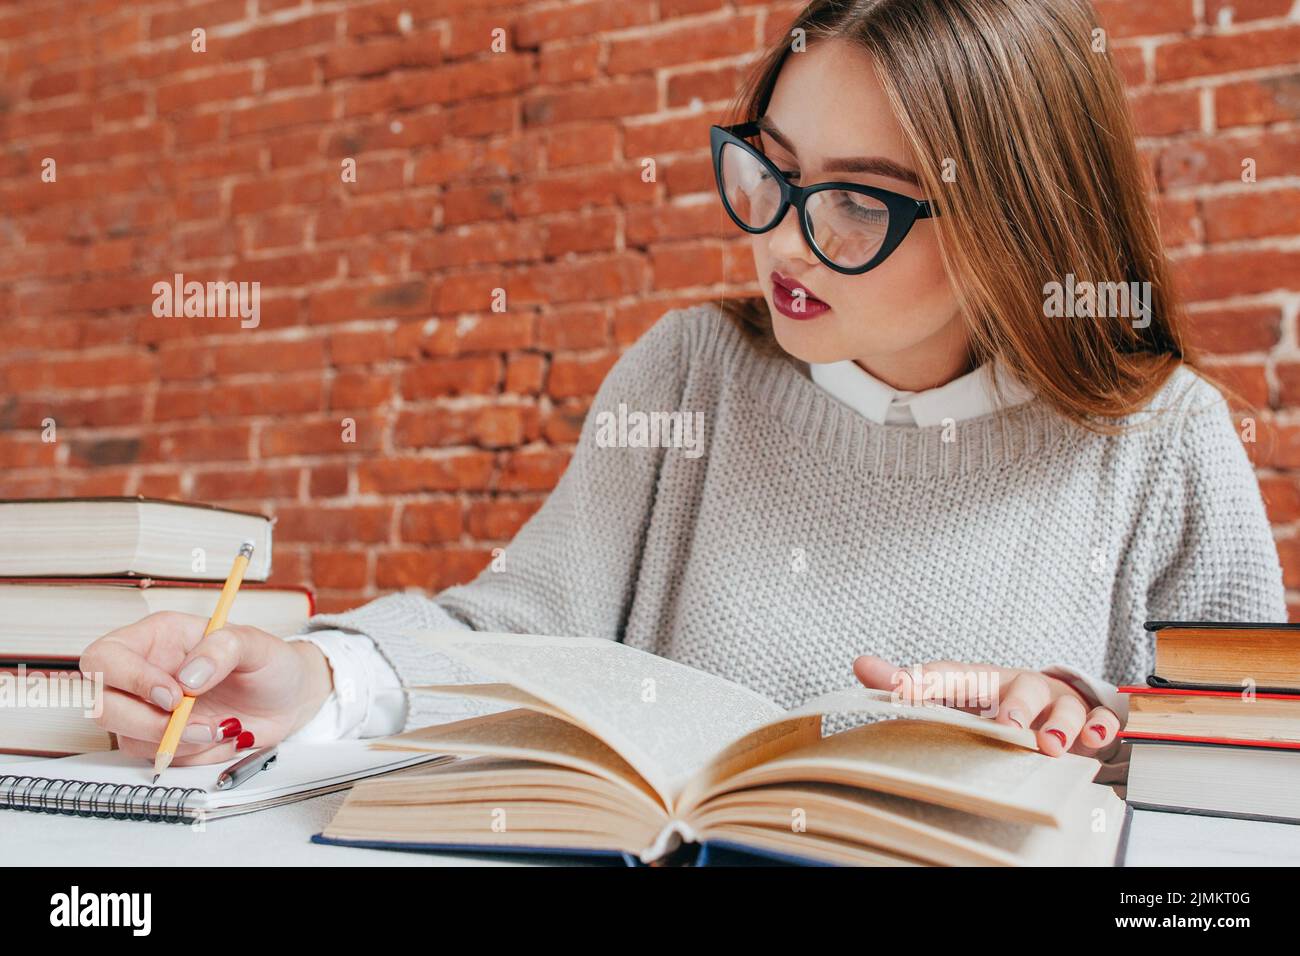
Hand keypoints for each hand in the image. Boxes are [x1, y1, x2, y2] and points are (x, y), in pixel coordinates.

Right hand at [80, 611, 334, 765]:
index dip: (129, 680)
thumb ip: (223, 648)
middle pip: (104, 706)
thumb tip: (188, 676)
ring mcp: (150, 709)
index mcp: (158, 637)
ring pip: (129, 738)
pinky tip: (221, 736)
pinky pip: (159, 757)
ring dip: (176, 743)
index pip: (106, 658)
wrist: (290, 699)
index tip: (174, 696)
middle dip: (149, 724)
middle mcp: (146, 673)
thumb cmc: (270, 663)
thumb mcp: (257, 645)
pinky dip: (192, 754)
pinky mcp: (164, 738)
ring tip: (222, 728)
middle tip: (198, 724)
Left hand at [852, 656, 1120, 757]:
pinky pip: (1101, 721)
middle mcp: (1021, 686)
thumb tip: (860, 664)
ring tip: (1050, 744)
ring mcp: (1057, 703)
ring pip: (1063, 707)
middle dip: (1014, 709)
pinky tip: (1096, 739)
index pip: (950, 677)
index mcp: (981, 680)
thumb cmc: (992, 699)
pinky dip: (1101, 728)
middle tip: (1007, 727)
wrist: (1051, 701)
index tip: (899, 689)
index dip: (925, 682)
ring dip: (1059, 724)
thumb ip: (909, 685)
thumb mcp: (954, 694)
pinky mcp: (1088, 720)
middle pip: (1020, 689)